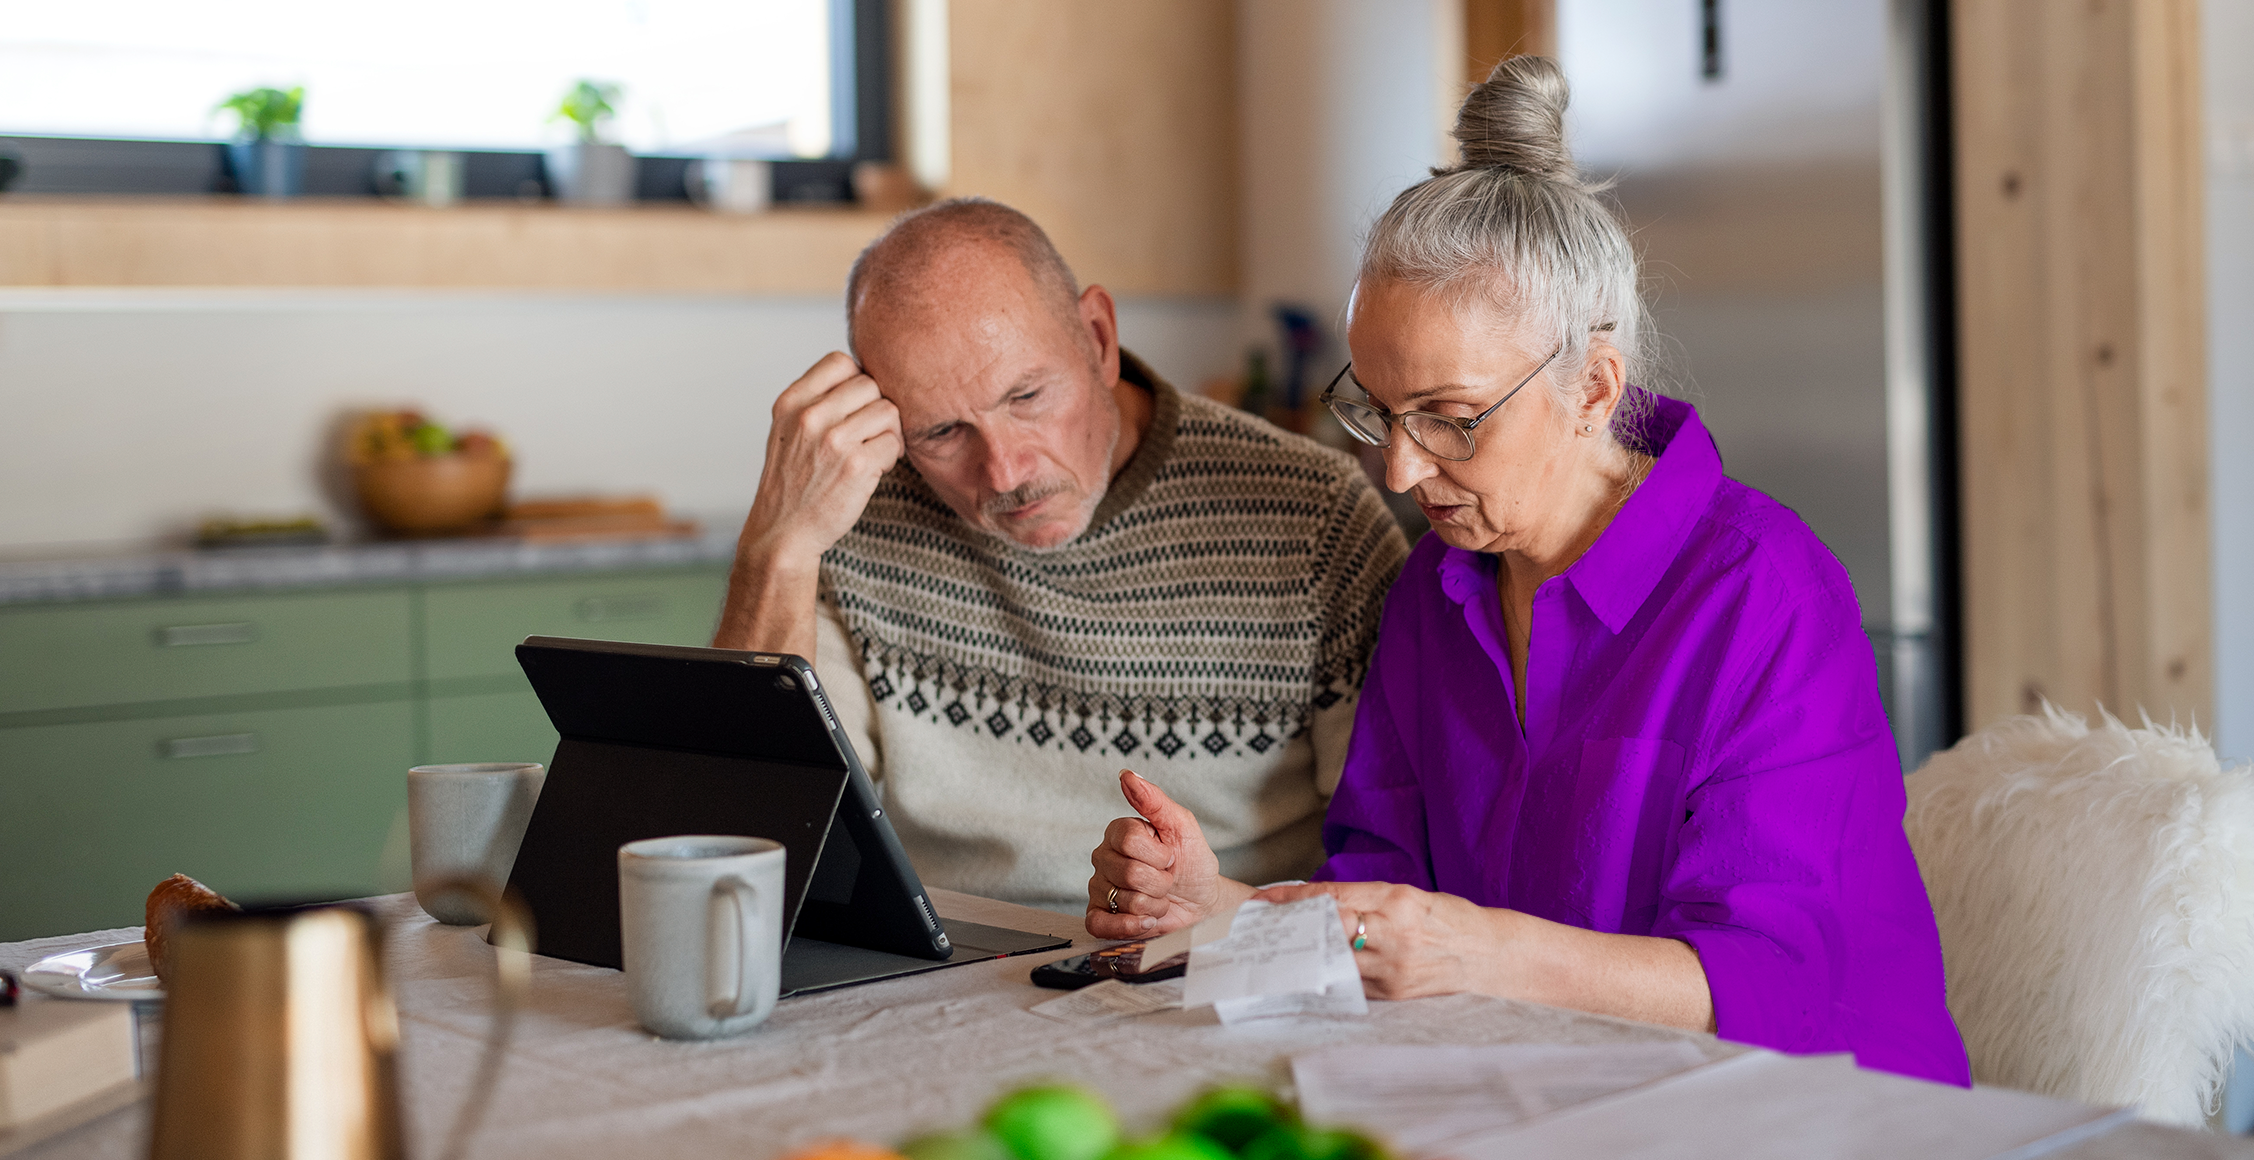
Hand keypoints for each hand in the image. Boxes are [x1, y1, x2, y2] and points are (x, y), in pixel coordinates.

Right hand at [712, 353, 902, 655]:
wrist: (782, 532)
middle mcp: (810, 417)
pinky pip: (895, 443)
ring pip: (889, 411)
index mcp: (791, 402)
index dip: (856, 380)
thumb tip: (866, 376)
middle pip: (870, 384)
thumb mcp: (788, 430)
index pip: (840, 361)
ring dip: (889, 432)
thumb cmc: (791, 481)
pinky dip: (892, 456)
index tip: (854, 406)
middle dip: (876, 408)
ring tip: (873, 450)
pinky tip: (875, 469)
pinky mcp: (857, 467)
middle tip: (868, 433)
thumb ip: (817, 400)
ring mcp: (834, 441)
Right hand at [1086, 770, 1224, 938]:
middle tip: (1167, 880)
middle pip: (1128, 872)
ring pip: (1123, 900)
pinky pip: (1100, 924)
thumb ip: (1154, 799)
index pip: (1128, 840)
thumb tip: (1127, 775)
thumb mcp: (1182, 826)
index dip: (1158, 854)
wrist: (1202, 902)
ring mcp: (1099, 888)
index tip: (1171, 856)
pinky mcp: (1099, 917)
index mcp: (1119, 832)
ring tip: (1159, 898)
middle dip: (1160, 882)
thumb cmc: (1193, 863)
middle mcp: (1104, 858)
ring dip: (1154, 904)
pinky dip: (1130, 926)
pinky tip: (1146, 919)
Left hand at [1254, 881, 1501, 999]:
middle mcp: (1393, 935)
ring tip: (1279, 946)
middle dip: (1291, 927)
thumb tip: (1316, 903)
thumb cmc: (1448, 919)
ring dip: (1303, 953)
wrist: (1489, 956)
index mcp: (1397, 901)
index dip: (1293, 898)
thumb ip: (1365, 899)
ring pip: (1331, 960)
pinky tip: (1310, 968)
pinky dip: (1328, 973)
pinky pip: (1350, 981)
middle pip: (1325, 930)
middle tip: (1262, 924)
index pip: (1332, 898)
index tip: (1265, 898)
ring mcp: (1392, 969)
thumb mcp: (1408, 896)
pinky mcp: (1393, 994)